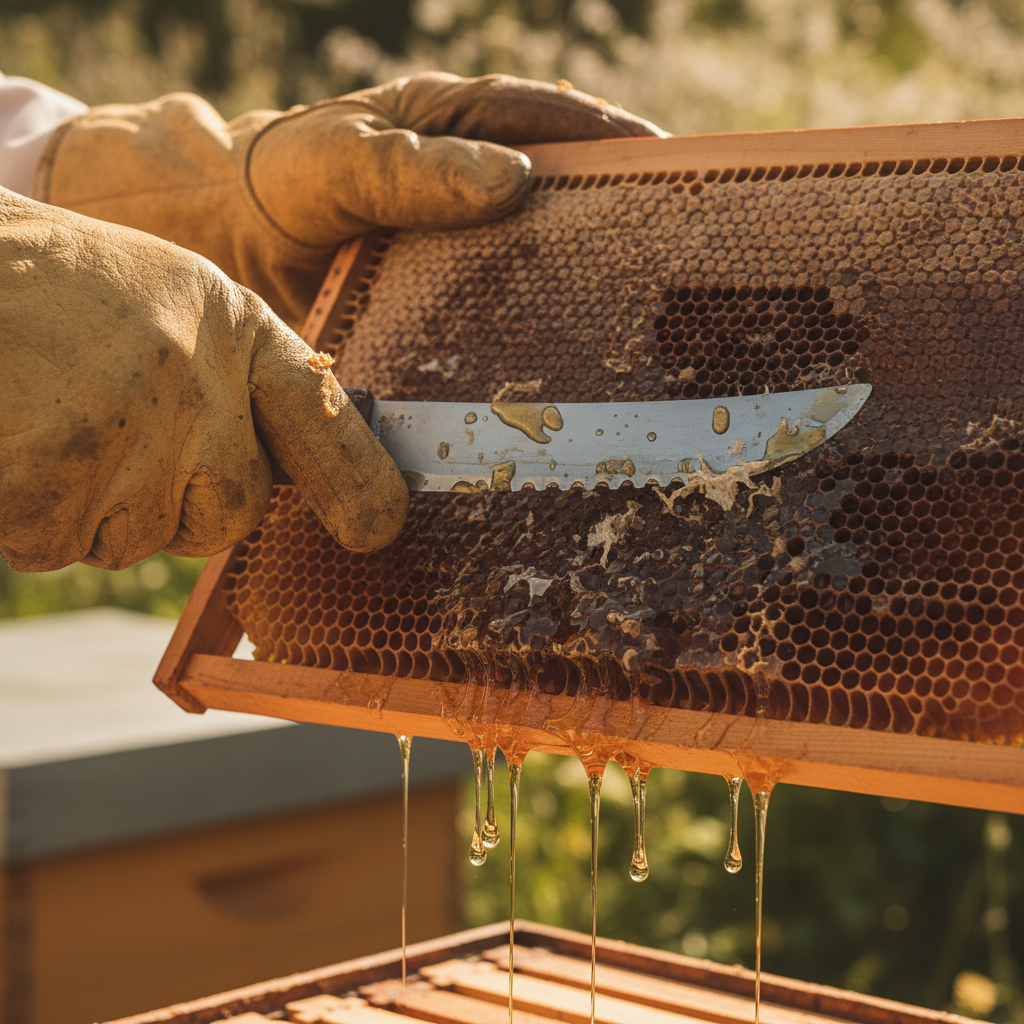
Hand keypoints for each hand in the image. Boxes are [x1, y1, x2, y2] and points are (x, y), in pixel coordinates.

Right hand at [0, 190, 406, 571]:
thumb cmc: (55, 290)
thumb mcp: (168, 304)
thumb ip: (229, 379)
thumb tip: (269, 477)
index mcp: (233, 330)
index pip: (316, 417)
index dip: (355, 478)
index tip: (378, 527)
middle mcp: (198, 383)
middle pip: (231, 514)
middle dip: (180, 508)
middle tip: (112, 441)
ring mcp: (130, 435)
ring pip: (135, 541)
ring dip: (92, 510)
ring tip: (50, 420)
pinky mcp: (52, 483)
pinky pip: (56, 548)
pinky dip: (26, 517)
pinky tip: (15, 440)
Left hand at [34, 73, 665, 322]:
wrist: (224, 246)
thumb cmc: (282, 183)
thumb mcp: (342, 160)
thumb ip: (414, 167)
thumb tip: (515, 181)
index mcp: (460, 130)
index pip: (556, 125)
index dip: (617, 146)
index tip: (677, 174)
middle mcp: (473, 190)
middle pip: (567, 197)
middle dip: (620, 220)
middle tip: (676, 257)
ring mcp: (463, 250)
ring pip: (542, 263)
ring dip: (585, 288)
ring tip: (638, 321)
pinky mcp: (445, 304)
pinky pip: (503, 315)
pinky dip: (535, 335)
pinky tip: (561, 368)